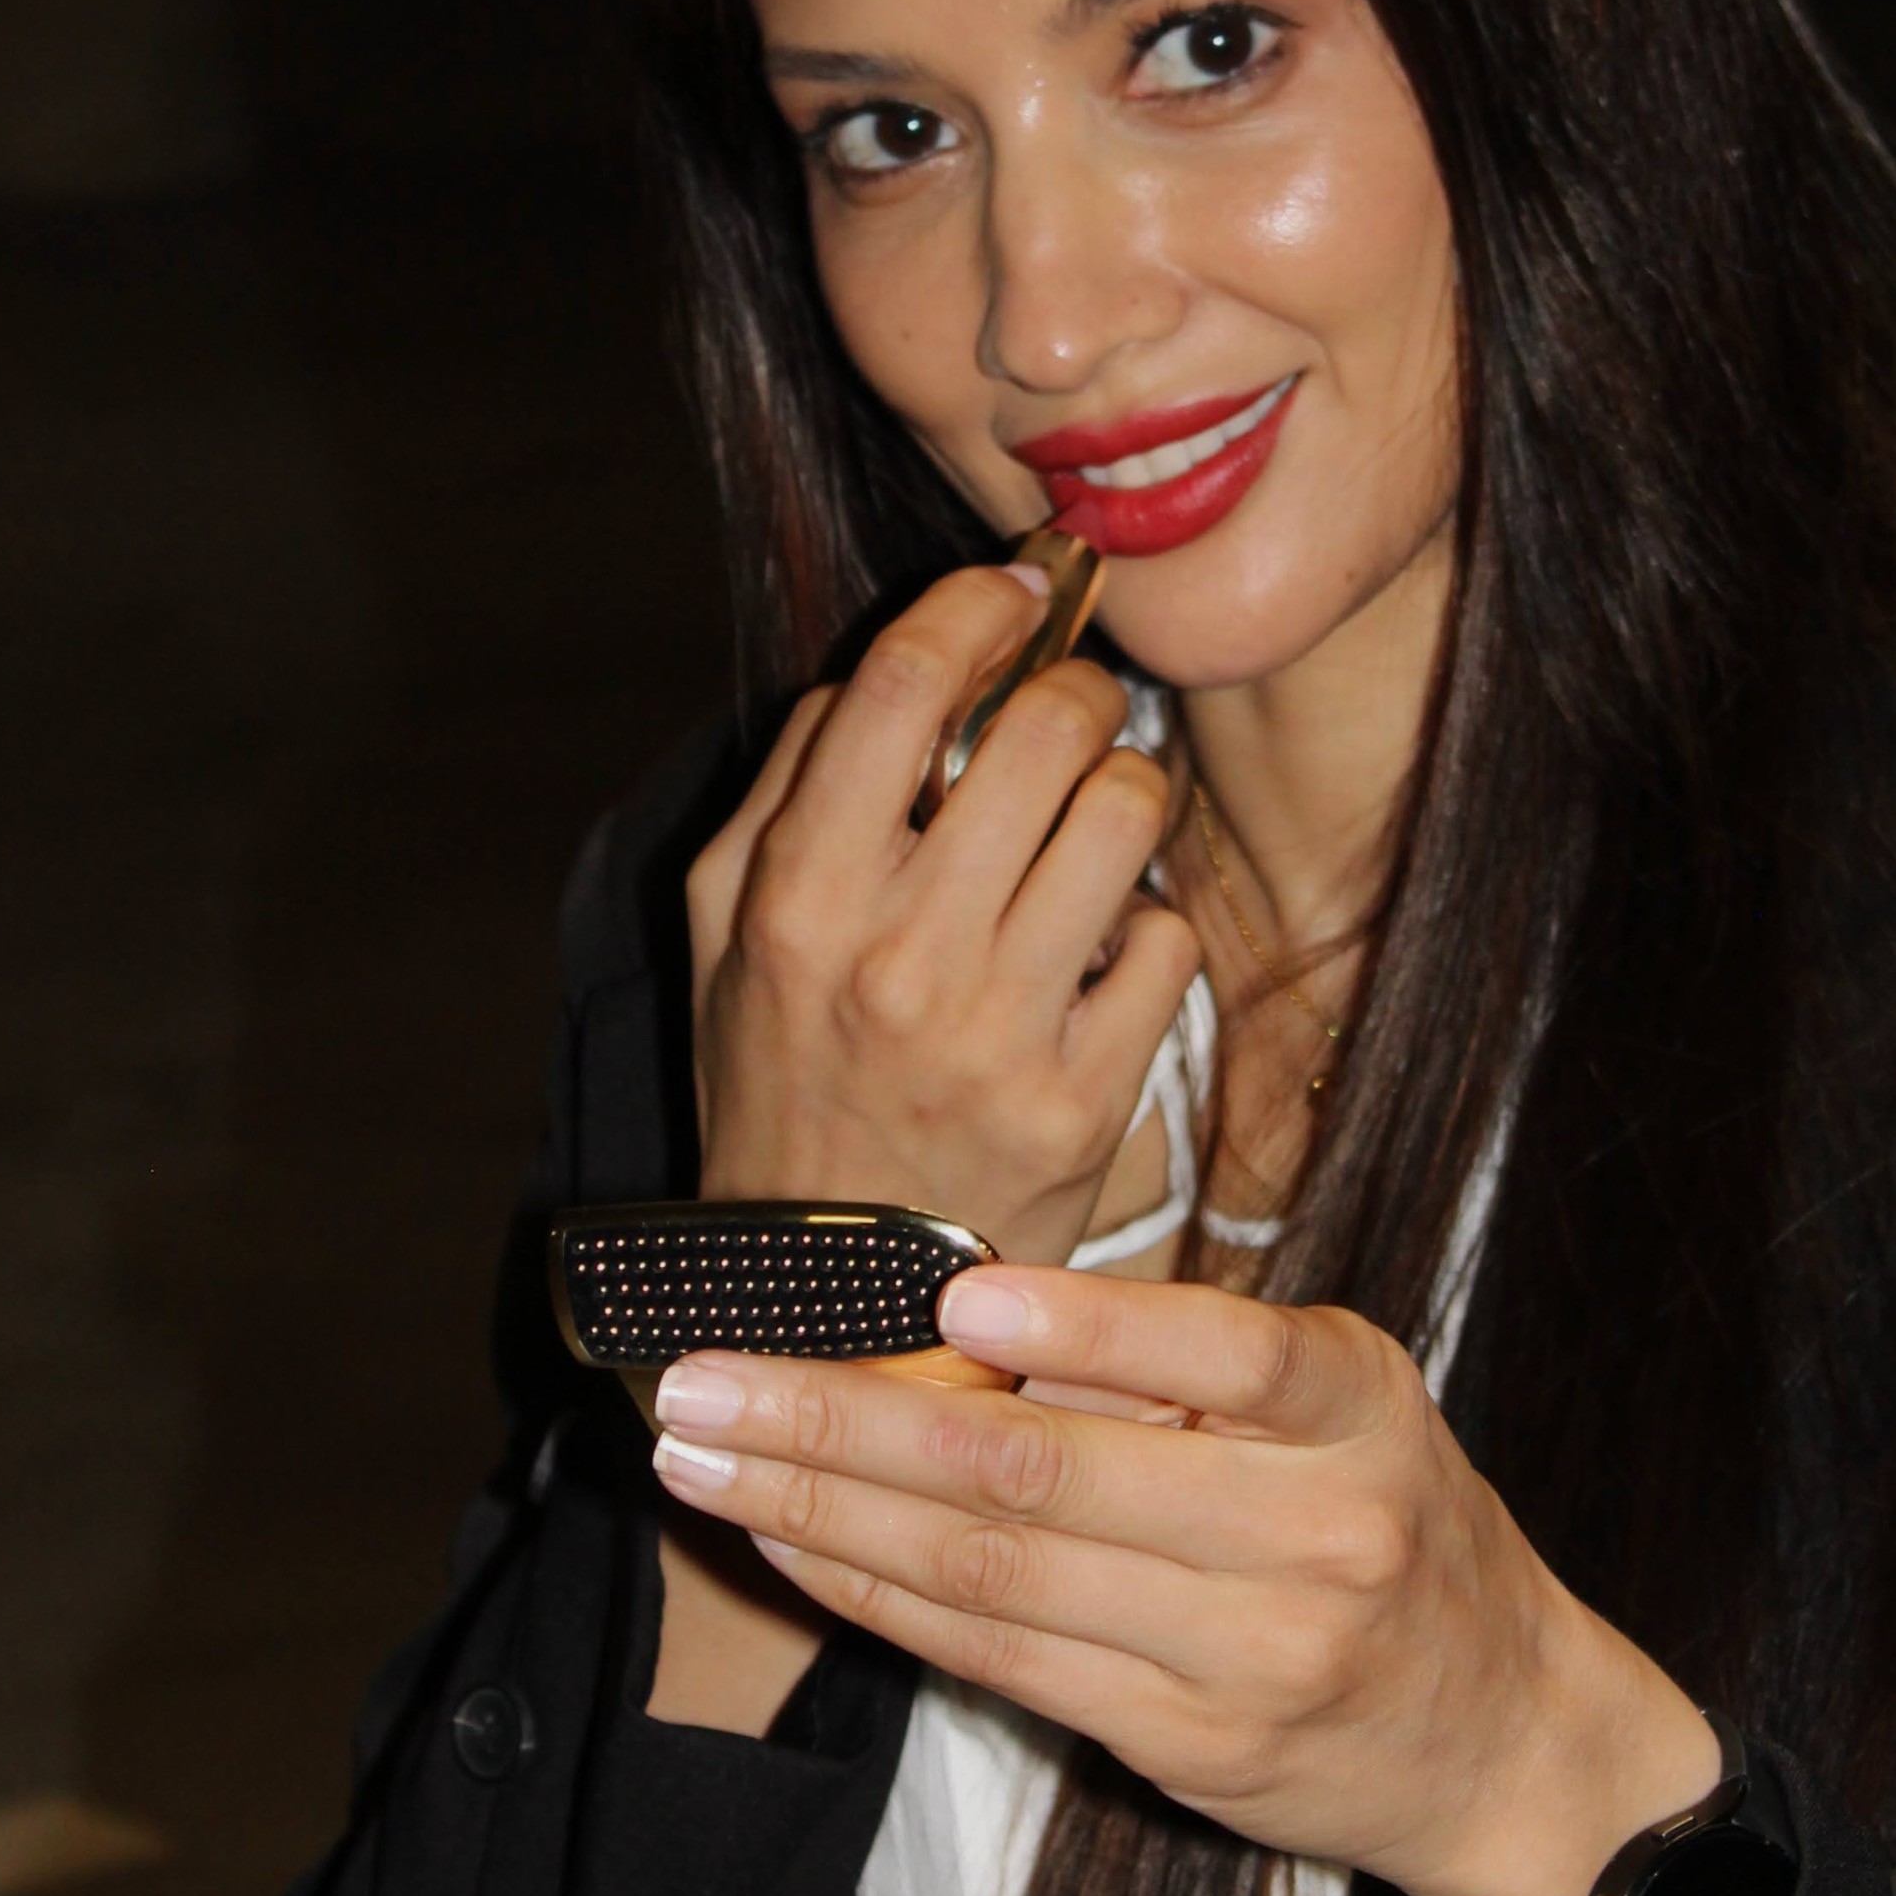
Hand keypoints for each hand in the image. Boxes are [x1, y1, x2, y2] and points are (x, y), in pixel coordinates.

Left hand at [647, 1265, 1722, 1895]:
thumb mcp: (1339, 1408)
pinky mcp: (1189, 1745)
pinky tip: (793, 1544)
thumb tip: (962, 1326)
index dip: (1079, 1332)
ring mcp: (1249, 1654)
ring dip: (824, 1513)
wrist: (1503, 1736)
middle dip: (847, 1423)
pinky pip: (1003, 1662)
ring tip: (704, 1459)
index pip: (1221, 1355)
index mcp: (1356, 1410)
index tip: (948, 1299)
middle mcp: (1313, 1533)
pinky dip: (881, 1598)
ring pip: (998, 1577)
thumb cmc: (1389, 1523)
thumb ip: (1182, 1367)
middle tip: (704, 1379)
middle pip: (1047, 1476)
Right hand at [686, 565, 1200, 1265]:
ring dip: (1126, 798)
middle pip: (1043, 729)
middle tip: (1072, 716)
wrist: (832, 1304)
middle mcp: (898, 958)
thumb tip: (882, 666)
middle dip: (1077, 695)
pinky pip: (1167, 940)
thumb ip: (789, 790)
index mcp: (798, 899)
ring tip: (1095, 827)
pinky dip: (1147, 930)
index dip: (975, 605)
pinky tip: (1103, 953)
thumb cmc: (783, 1088)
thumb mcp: (728, 937)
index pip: (899, 684)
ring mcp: (1000, 1032)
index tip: (1013, 591)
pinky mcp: (1087, 1099)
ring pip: (1128, 818)